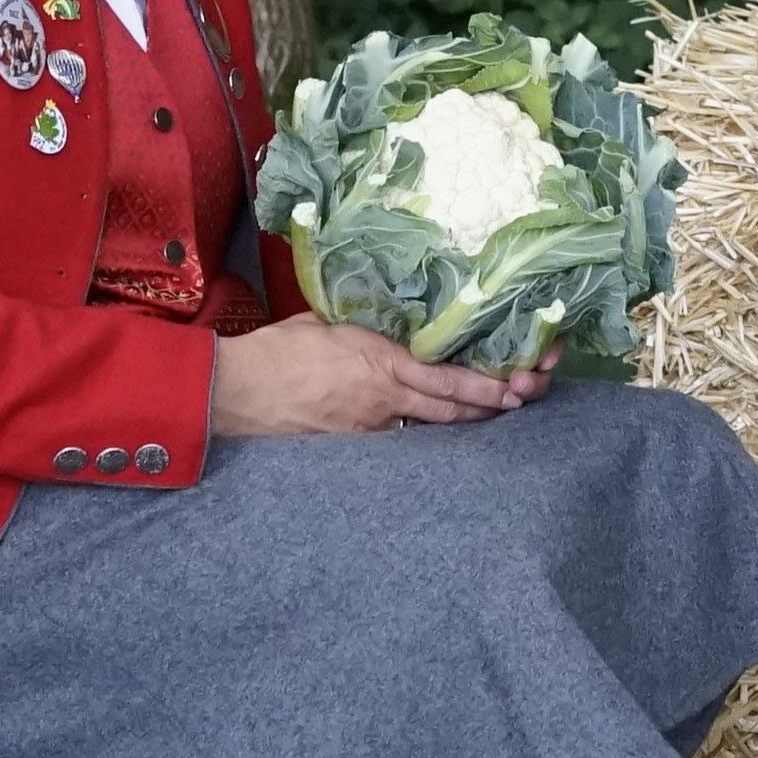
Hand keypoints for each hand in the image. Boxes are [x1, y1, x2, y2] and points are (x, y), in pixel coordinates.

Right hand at [211, 321, 557, 437]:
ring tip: (489, 419)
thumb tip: (387, 314)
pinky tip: (436, 436)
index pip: (446, 378)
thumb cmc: (279, 350)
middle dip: (486, 409)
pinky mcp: (353, 443)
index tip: (512, 388)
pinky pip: (396, 440)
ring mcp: (369, 425)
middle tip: (517, 404)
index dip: (484, 386)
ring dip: (461, 425)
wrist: (240, 389)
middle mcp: (383, 396)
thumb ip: (366, 323)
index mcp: (381, 361)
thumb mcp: (330, 322)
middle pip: (448, 409)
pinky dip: (420, 437)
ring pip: (427, 428)